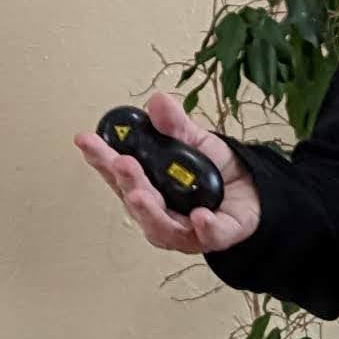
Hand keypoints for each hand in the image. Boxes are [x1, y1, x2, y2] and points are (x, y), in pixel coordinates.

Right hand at [73, 89, 257, 256]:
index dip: (100, 159)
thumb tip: (157, 102)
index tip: (86, 140)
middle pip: (136, 201)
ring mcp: (185, 228)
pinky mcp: (216, 236)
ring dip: (150, 212)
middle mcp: (160, 212)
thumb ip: (175, 124)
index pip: (117, 174)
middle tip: (119, 163)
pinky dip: (203, 228)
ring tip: (141, 194)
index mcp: (148, 186)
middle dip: (125, 183)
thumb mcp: (194, 139)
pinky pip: (207, 237)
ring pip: (162, 228)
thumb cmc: (214, 172)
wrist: (252, 189)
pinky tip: (200, 217)